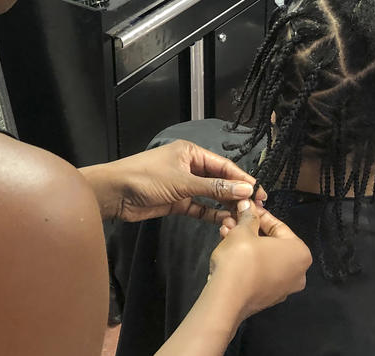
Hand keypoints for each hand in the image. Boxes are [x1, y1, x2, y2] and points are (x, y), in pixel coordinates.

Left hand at [83, 140, 266, 222]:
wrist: (114, 194)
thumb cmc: (147, 178)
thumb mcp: (183, 182)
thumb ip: (215, 188)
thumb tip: (246, 190)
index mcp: (191, 153)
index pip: (224, 165)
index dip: (242, 179)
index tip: (260, 193)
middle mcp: (190, 166)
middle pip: (219, 180)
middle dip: (236, 194)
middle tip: (256, 209)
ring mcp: (183, 185)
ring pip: (211, 196)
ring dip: (226, 206)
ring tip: (243, 218)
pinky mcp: (177, 202)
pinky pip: (199, 208)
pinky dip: (211, 215)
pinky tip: (226, 222)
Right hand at [209, 200, 311, 319]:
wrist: (227, 298)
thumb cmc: (241, 262)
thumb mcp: (243, 230)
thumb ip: (248, 216)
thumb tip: (248, 206)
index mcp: (300, 253)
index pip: (278, 226)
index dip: (259, 214)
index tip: (248, 208)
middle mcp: (297, 272)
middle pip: (271, 242)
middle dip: (249, 229)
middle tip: (234, 219)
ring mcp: (283, 287)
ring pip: (263, 257)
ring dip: (245, 243)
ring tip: (226, 232)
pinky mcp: (267, 297)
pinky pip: (259, 271)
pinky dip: (246, 260)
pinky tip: (228, 249)